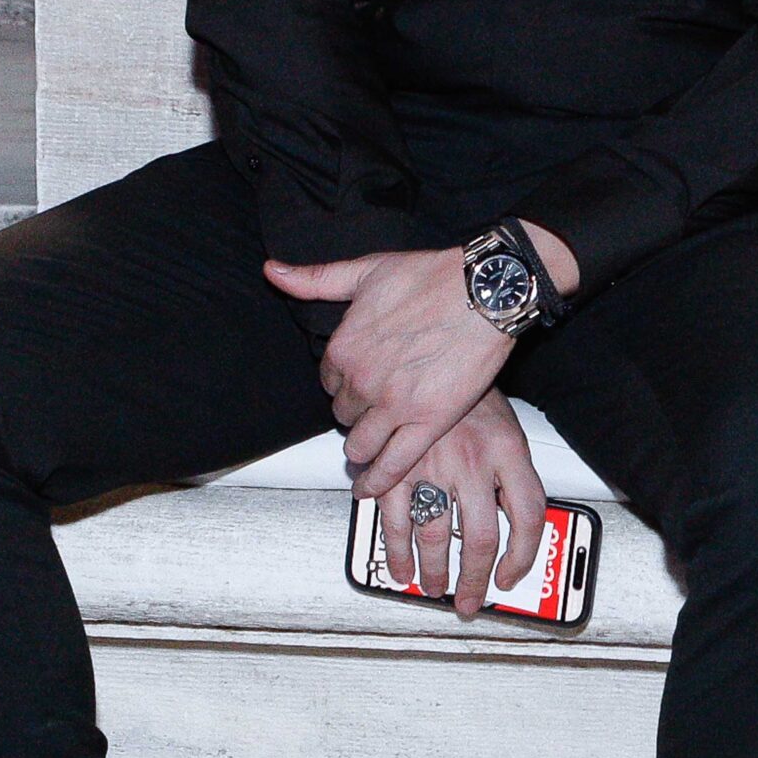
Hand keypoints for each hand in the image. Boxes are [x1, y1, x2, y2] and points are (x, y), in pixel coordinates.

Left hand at [264, 246, 512, 492]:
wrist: (483, 291)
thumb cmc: (433, 276)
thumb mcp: (367, 270)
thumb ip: (316, 278)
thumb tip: (274, 272)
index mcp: (345, 347)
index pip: (329, 381)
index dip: (346, 382)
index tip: (360, 381)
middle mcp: (363, 381)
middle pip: (344, 415)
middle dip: (357, 412)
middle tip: (376, 408)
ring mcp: (394, 406)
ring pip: (360, 445)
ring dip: (362, 448)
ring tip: (371, 447)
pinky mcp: (427, 423)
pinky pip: (393, 464)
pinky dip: (377, 481)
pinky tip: (369, 487)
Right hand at [373, 389, 546, 617]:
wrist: (434, 349)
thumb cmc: (471, 396)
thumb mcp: (508, 430)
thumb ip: (513, 476)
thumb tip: (519, 528)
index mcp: (508, 451)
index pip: (529, 517)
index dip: (523, 557)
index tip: (509, 578)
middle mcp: (473, 461)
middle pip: (479, 538)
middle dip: (472, 580)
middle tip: (467, 600)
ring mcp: (432, 464)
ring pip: (433, 535)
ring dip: (430, 570)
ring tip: (429, 587)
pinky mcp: (395, 465)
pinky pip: (394, 517)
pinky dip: (394, 548)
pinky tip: (398, 563)